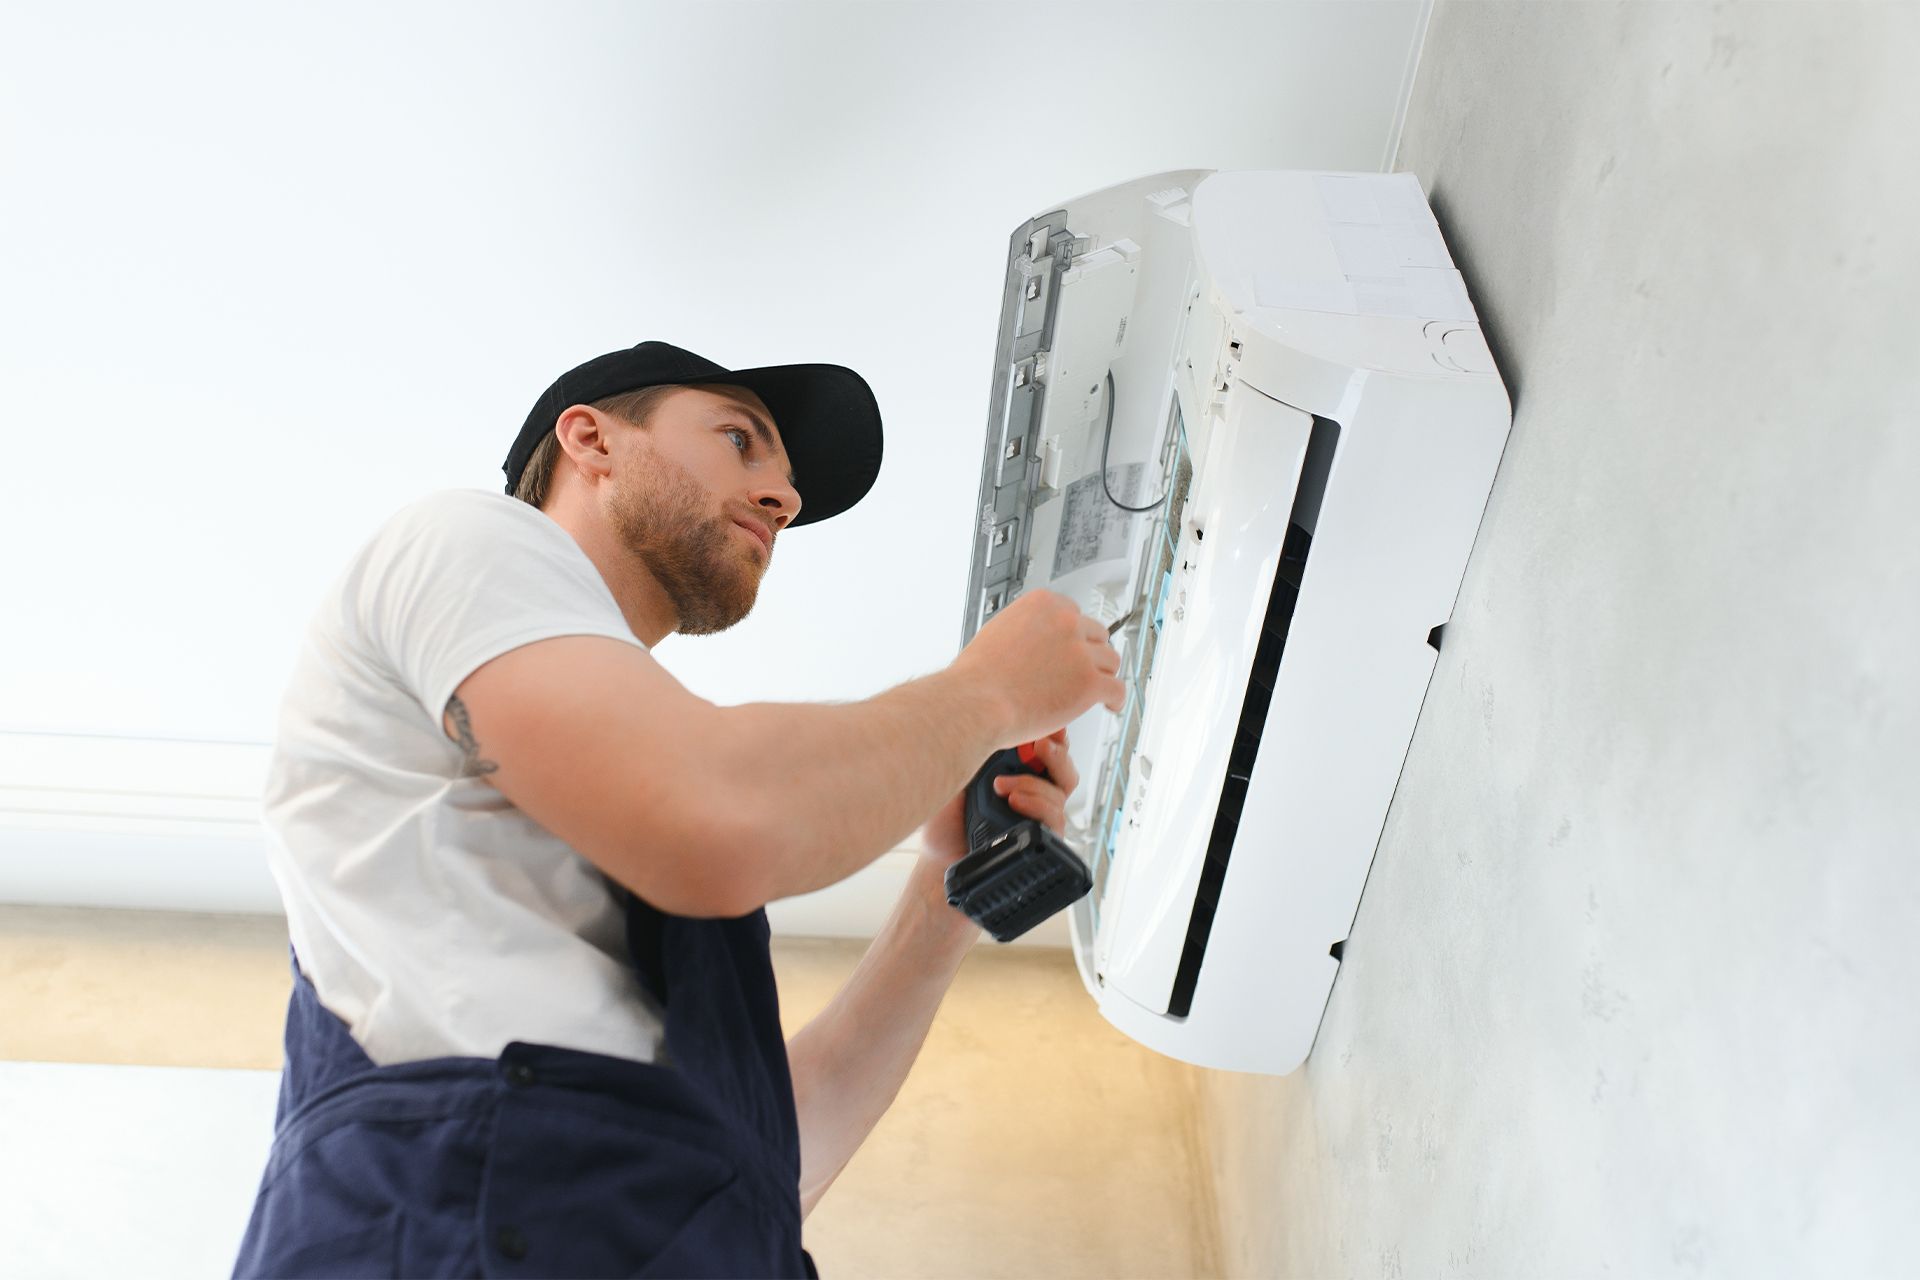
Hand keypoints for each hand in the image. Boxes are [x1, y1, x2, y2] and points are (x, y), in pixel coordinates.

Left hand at [918, 728, 1080, 868]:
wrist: (938, 855)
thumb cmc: (945, 814)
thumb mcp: (955, 770)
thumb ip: (976, 746)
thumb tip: (992, 717)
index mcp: (1017, 767)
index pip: (1049, 745)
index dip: (1055, 733)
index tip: (1048, 725)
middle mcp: (1032, 788)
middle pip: (1064, 767)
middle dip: (1056, 754)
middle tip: (1038, 746)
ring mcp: (1037, 814)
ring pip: (1062, 792)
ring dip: (1036, 783)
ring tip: (1003, 785)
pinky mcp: (1039, 837)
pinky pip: (1056, 820)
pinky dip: (1038, 807)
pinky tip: (1015, 801)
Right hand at [948, 591, 1125, 747]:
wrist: (975, 702)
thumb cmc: (976, 677)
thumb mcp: (997, 632)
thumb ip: (1024, 632)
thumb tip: (1033, 645)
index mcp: (1043, 605)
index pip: (1074, 613)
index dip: (1074, 634)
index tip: (1074, 645)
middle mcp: (1065, 622)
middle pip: (1096, 635)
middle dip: (1089, 653)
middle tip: (1081, 669)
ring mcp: (1080, 652)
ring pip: (1109, 661)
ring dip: (1102, 675)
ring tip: (1096, 688)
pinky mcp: (1089, 683)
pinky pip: (1116, 689)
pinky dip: (1115, 699)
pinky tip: (1110, 704)